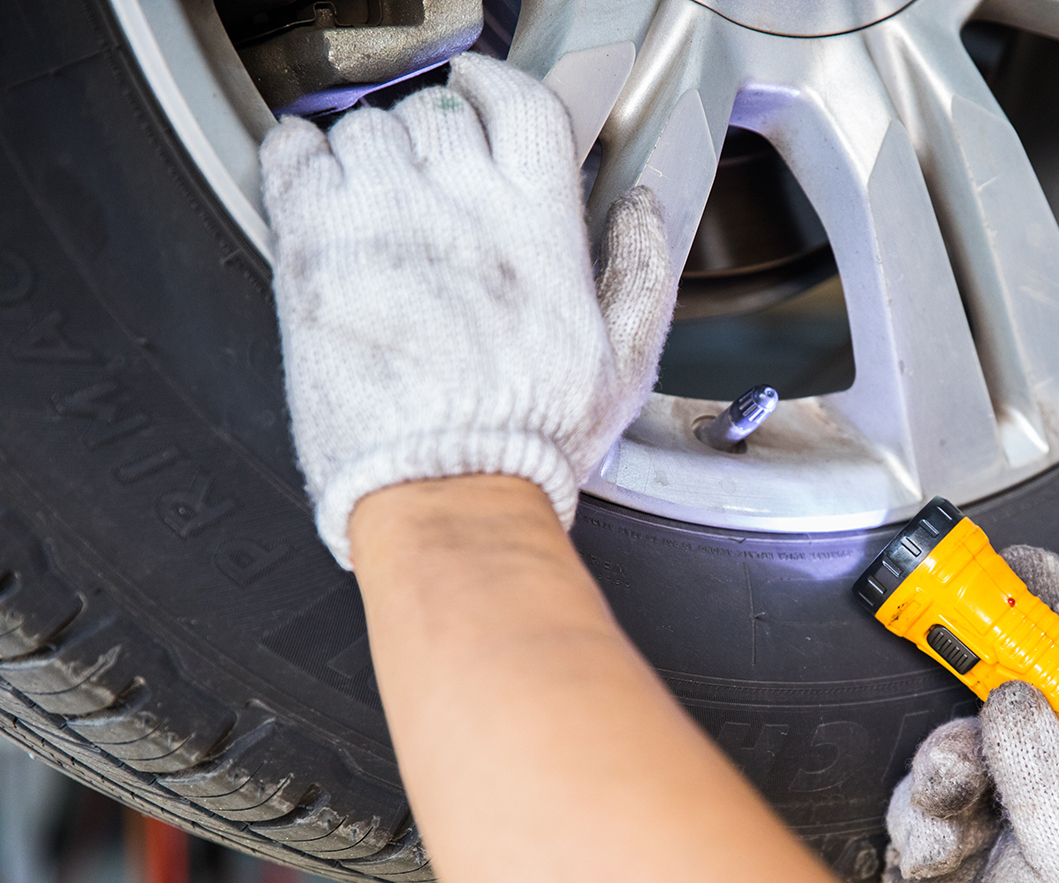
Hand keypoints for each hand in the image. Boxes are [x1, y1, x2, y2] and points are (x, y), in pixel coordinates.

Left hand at [261, 52, 675, 567]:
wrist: (446, 491)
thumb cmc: (529, 444)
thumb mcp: (624, 367)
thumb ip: (641, 273)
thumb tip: (642, 208)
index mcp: (538, 227)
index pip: (518, 103)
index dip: (494, 90)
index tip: (479, 100)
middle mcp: (460, 208)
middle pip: (436, 112)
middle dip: (430, 140)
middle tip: (429, 189)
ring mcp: (381, 220)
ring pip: (365, 128)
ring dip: (369, 157)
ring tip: (378, 211)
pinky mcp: (313, 249)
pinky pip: (292, 153)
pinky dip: (302, 158)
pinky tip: (322, 195)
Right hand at [884, 546, 1058, 882]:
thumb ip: (1049, 784)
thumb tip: (1009, 697)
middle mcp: (1056, 769)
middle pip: (1032, 679)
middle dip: (1005, 642)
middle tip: (982, 603)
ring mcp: (992, 790)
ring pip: (957, 729)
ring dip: (950, 757)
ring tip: (954, 793)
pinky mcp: (934, 818)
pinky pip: (916, 788)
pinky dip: (920, 815)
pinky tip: (938, 852)